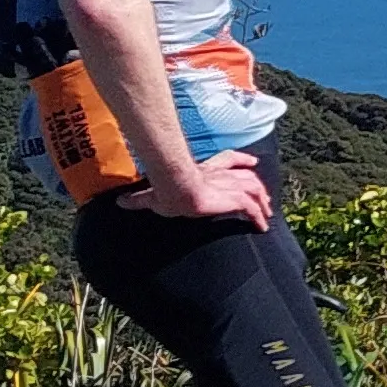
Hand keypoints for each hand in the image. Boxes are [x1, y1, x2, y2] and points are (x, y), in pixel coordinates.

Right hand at [143, 153, 272, 228]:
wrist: (179, 190)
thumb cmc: (166, 191)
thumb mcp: (153, 196)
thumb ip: (138, 200)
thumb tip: (119, 202)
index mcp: (207, 170)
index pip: (229, 159)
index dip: (241, 160)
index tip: (252, 162)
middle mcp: (223, 175)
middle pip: (247, 175)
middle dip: (257, 185)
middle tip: (265, 197)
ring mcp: (231, 186)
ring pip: (255, 189)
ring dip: (263, 201)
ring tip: (267, 213)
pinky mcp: (236, 199)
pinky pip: (253, 209)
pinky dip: (259, 218)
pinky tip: (262, 227)